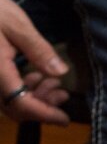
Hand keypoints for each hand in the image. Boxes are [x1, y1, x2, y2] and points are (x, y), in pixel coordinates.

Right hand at [0, 0, 69, 124]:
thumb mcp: (16, 24)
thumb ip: (38, 49)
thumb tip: (60, 72)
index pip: (18, 103)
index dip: (43, 114)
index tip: (64, 119)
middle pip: (13, 108)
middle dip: (42, 107)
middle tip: (63, 94)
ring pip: (9, 101)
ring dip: (35, 98)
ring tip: (54, 84)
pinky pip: (4, 91)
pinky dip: (23, 89)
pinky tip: (36, 77)